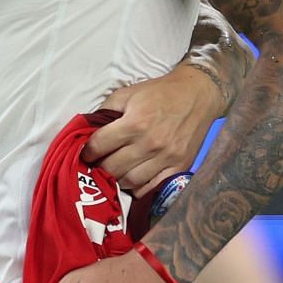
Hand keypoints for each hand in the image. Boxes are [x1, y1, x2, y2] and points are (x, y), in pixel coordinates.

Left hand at [82, 67, 218, 194]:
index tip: (85, 154)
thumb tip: (87, 131)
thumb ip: (105, 112)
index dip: (86, 152)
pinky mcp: (180, 166)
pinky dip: (138, 188)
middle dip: (99, 168)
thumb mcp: (126, 94)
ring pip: (130, 182)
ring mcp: (167, 157)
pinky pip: (153, 187)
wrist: (197, 95)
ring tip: (113, 173)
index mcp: (135, 123)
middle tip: (96, 166)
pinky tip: (132, 180)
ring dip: (117, 180)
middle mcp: (150, 143)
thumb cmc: (159, 93)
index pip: (99, 146)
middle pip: (112, 168)